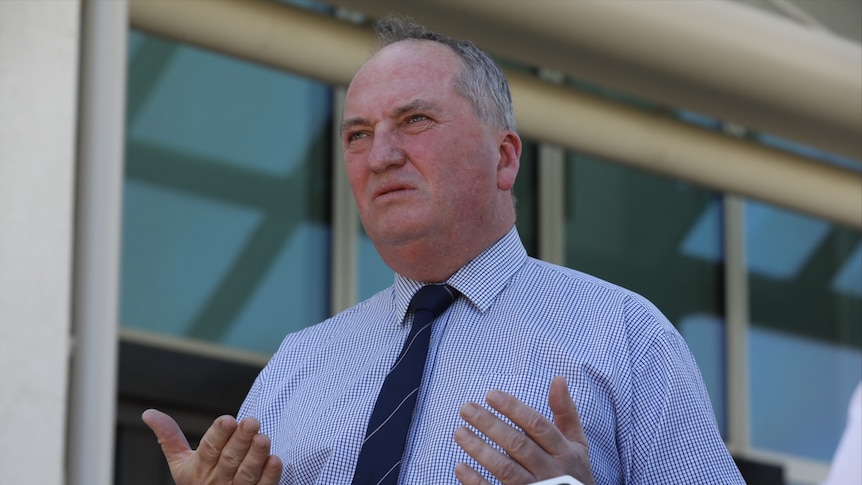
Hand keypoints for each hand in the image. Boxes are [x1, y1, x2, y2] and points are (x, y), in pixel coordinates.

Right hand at [141, 408, 282, 484]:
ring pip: (247, 474)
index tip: (228, 419)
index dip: (218, 434)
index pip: (208, 449)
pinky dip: (269, 475)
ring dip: (256, 456)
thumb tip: (149, 413)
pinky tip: (275, 460)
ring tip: (263, 438)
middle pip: (229, 460)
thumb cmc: (199, 481)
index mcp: (199, 468)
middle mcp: (217, 481)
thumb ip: (169, 437)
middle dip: (240, 440)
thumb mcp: (180, 463)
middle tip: (252, 421)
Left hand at [453, 375, 594, 484]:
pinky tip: (460, 466)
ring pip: (506, 469)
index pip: (537, 425)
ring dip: (480, 450)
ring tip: (459, 432)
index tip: (491, 394)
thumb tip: (559, 378)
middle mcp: (551, 471)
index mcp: (564, 451)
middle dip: (490, 425)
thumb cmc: (572, 470)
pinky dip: (476, 482)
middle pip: (518, 445)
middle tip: (466, 408)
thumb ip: (566, 411)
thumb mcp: (576, 442)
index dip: (514, 409)